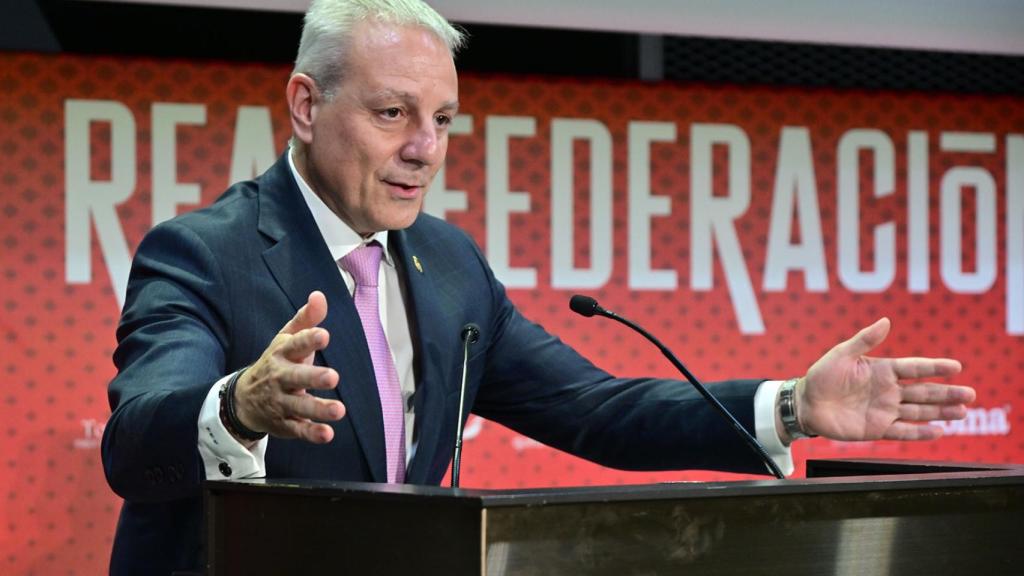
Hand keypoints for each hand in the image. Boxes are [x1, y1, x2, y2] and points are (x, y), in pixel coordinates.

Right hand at [233, 291, 344, 443]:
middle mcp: (280, 378)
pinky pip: (298, 429)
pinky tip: (327, 434)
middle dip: (313, 377)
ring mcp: (281, 402)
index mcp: (282, 354)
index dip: (309, 340)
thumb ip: (306, 319)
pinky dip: (311, 433)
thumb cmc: (277, 362)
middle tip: (333, 377)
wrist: (244, 398)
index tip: (324, 335)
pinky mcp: (284, 423)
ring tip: (339, 410)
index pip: (295, 345)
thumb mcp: (287, 338)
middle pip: (296, 377)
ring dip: (319, 409)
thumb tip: (320, 295)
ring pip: (299, 406)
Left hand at [795, 318, 974, 441]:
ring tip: (962, 412)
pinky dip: (921, 433)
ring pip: (919, 412)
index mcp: (882, 370)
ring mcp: (885, 411)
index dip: (934, 368)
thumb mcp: (841, 354)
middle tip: (970, 394)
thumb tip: (886, 321)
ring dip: (941, 412)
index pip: (914, 368)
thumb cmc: (822, 376)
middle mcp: (888, 391)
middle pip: (923, 392)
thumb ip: (864, 340)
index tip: (956, 367)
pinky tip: (939, 431)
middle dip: (947, 393)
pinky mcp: (877, 429)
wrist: (806, 404)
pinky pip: (903, 432)